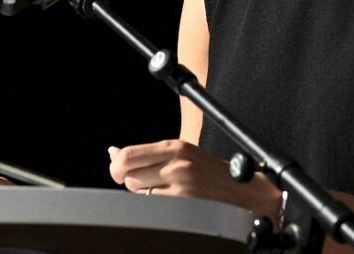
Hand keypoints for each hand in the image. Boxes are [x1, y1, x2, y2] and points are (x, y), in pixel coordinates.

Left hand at [108, 140, 281, 216]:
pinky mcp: (183, 203)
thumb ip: (148, 154)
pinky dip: (155, 206)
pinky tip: (170, 202)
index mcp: (175, 146)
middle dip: (131, 181)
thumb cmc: (210, 172)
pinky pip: (151, 206)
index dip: (117, 166)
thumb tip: (113, 153)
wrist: (240, 190)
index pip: (129, 154)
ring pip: (138, 191)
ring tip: (164, 191)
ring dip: (143, 194)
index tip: (119, 172)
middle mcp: (176, 162)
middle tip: (146, 182)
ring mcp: (179, 183)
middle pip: (129, 174)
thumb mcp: (181, 154)